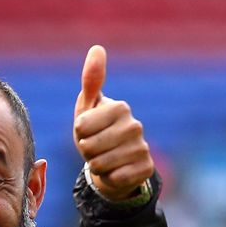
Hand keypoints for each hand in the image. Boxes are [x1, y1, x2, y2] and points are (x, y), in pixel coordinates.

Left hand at [73, 45, 153, 200]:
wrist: (114, 163)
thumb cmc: (96, 131)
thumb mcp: (88, 107)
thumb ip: (91, 80)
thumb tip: (97, 48)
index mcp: (120, 107)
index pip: (81, 127)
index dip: (79, 133)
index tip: (88, 131)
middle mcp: (135, 126)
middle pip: (89, 147)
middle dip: (86, 151)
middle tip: (95, 147)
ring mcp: (142, 148)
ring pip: (100, 164)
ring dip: (96, 166)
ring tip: (104, 159)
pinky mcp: (146, 169)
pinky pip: (115, 178)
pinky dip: (109, 178)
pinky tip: (116, 171)